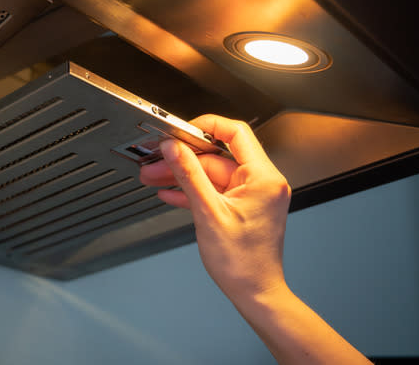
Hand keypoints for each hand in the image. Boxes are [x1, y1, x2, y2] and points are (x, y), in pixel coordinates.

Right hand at [140, 114, 290, 301]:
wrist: (254, 293)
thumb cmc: (243, 263)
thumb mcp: (208, 213)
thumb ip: (189, 175)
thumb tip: (174, 149)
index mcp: (263, 178)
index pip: (235, 133)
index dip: (206, 127)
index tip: (182, 131)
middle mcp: (261, 183)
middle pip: (216, 157)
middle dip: (184, 159)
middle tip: (158, 160)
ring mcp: (251, 196)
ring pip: (211, 175)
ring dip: (183, 176)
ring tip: (155, 177)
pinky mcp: (241, 207)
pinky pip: (213, 191)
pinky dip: (192, 191)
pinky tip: (171, 193)